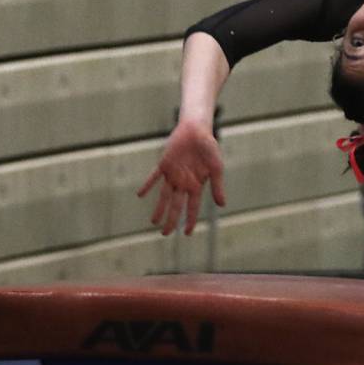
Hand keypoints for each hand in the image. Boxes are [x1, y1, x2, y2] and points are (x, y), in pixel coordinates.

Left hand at [137, 120, 225, 235]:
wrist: (197, 130)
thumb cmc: (209, 148)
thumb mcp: (217, 168)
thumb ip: (217, 187)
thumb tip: (222, 205)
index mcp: (197, 185)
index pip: (193, 207)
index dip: (190, 220)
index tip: (186, 233)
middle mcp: (184, 183)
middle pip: (176, 205)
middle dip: (171, 220)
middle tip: (165, 233)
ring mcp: (173, 175)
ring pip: (165, 196)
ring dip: (160, 208)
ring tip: (154, 222)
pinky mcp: (164, 165)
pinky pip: (154, 177)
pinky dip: (148, 185)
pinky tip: (141, 194)